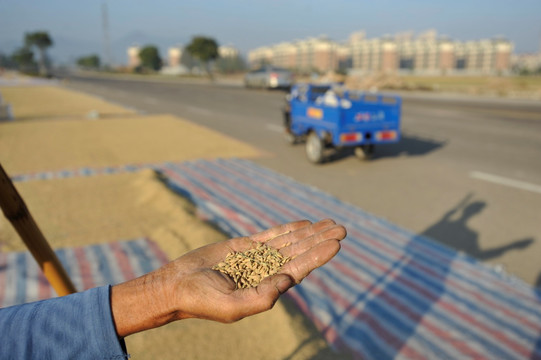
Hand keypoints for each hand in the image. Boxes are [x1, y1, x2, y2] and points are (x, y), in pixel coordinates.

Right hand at [111, 219, 346, 337]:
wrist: (178, 285)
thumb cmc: (203, 300)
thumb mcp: (234, 306)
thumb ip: (262, 297)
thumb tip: (287, 280)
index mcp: (267, 289)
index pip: (299, 269)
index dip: (318, 256)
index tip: (335, 244)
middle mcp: (266, 273)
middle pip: (300, 253)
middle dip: (320, 241)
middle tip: (342, 228)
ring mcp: (256, 258)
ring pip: (289, 242)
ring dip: (309, 233)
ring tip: (330, 223)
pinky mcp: (244, 246)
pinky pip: (271, 236)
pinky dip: (287, 229)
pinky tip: (303, 225)